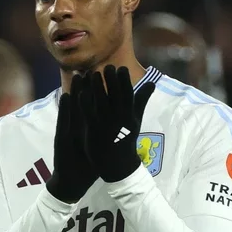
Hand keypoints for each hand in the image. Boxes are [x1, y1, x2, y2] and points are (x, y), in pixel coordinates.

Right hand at [45, 73, 97, 202]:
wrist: (71, 180)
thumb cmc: (86, 163)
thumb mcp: (98, 146)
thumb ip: (106, 132)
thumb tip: (120, 121)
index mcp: (89, 127)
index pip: (96, 106)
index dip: (101, 91)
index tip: (107, 75)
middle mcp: (79, 126)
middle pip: (85, 103)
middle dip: (88, 86)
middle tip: (93, 67)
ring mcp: (69, 130)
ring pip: (73, 107)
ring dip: (75, 91)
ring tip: (78, 74)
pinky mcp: (61, 137)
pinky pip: (64, 120)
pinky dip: (65, 108)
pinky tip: (65, 95)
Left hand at [78, 65, 154, 182]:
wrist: (118, 165)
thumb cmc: (126, 139)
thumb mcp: (136, 119)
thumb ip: (141, 100)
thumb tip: (151, 83)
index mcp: (130, 115)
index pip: (128, 94)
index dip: (124, 81)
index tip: (121, 68)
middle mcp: (120, 118)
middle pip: (115, 96)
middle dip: (111, 81)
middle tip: (106, 66)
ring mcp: (107, 125)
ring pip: (102, 103)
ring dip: (97, 88)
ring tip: (91, 74)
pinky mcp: (95, 131)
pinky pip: (90, 115)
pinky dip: (86, 104)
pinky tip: (80, 93)